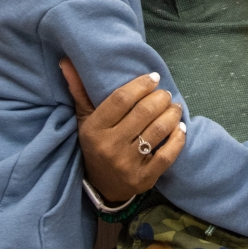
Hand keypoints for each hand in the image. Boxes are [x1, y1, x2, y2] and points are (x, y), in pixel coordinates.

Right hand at [60, 58, 184, 202]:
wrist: (102, 187)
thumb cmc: (96, 144)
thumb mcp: (85, 119)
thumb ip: (80, 91)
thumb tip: (67, 61)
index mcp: (95, 129)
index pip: (121, 99)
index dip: (140, 85)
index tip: (153, 78)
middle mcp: (109, 147)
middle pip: (143, 112)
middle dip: (160, 98)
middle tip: (165, 94)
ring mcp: (127, 164)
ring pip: (158, 130)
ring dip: (172, 114)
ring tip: (175, 107)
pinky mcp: (144, 179)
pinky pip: (167, 155)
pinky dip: (178, 138)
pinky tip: (181, 127)